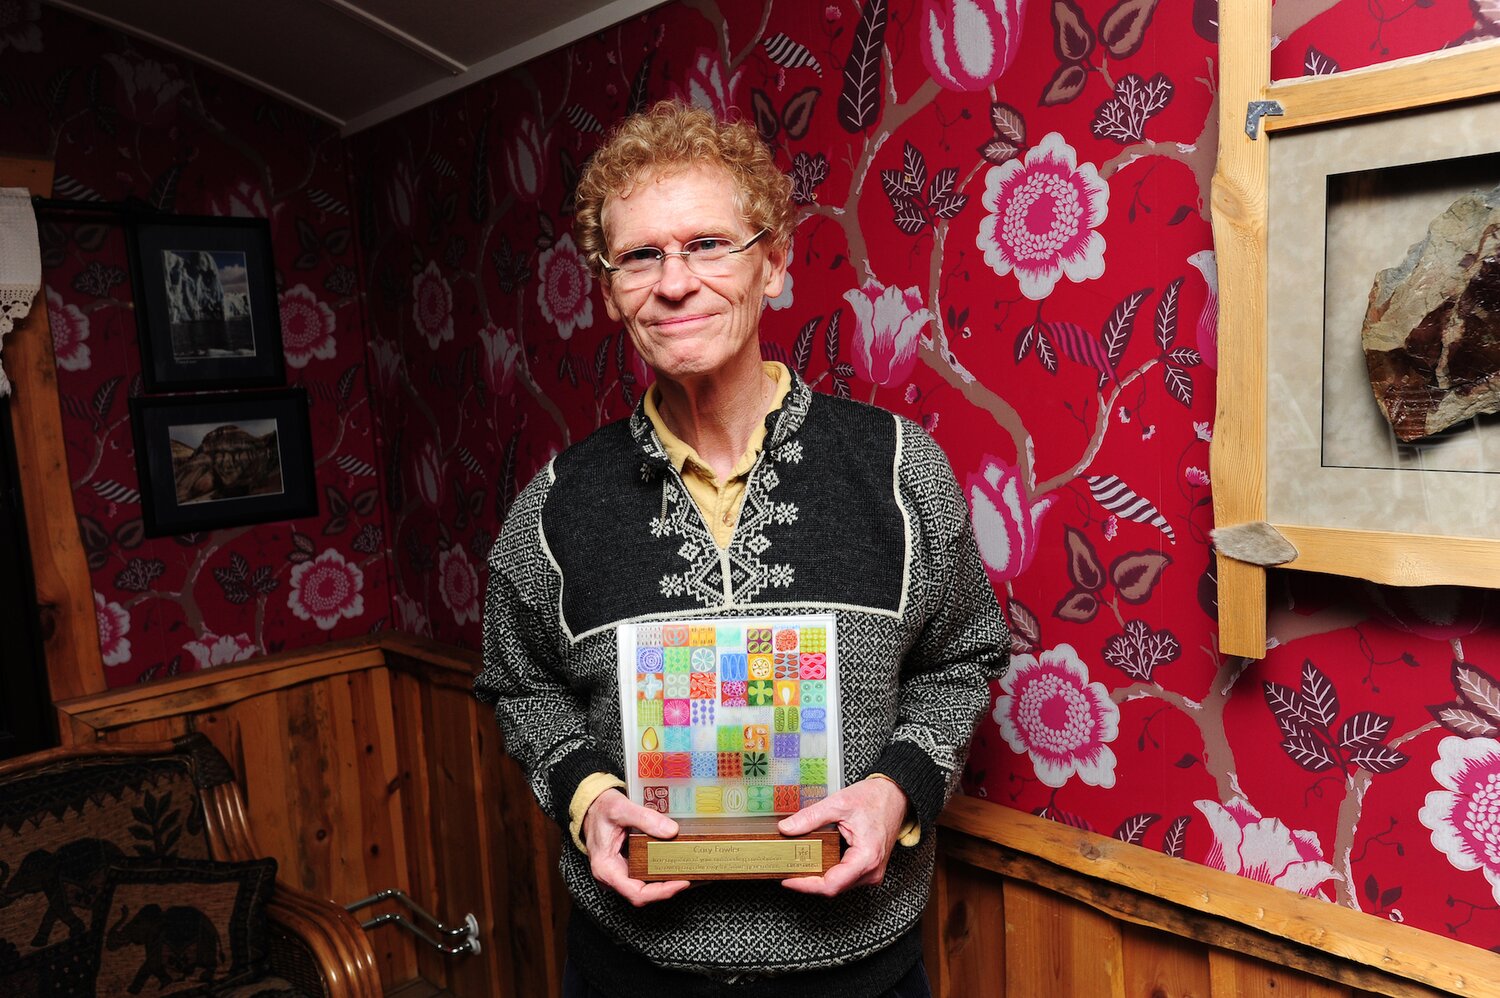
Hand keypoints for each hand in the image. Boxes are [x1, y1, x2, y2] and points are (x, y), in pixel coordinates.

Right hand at [582, 789, 690, 905]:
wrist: (592, 805)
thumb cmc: (600, 808)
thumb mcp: (621, 808)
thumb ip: (645, 818)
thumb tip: (672, 831)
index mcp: (606, 870)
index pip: (637, 894)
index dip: (661, 892)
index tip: (682, 882)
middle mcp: (613, 876)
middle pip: (646, 892)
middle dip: (671, 887)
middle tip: (695, 876)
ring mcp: (620, 873)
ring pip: (647, 885)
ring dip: (669, 881)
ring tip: (692, 872)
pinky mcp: (627, 866)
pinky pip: (646, 875)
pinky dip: (663, 871)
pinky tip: (679, 863)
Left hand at [777, 777, 908, 896]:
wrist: (896, 796)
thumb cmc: (875, 799)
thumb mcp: (839, 803)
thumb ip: (811, 817)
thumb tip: (787, 828)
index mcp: (866, 858)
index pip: (831, 885)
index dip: (806, 885)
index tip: (788, 879)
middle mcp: (871, 871)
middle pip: (833, 887)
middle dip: (808, 880)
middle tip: (786, 868)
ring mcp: (871, 872)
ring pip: (838, 884)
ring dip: (817, 876)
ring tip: (797, 864)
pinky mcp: (868, 868)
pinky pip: (844, 877)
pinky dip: (828, 871)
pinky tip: (814, 861)